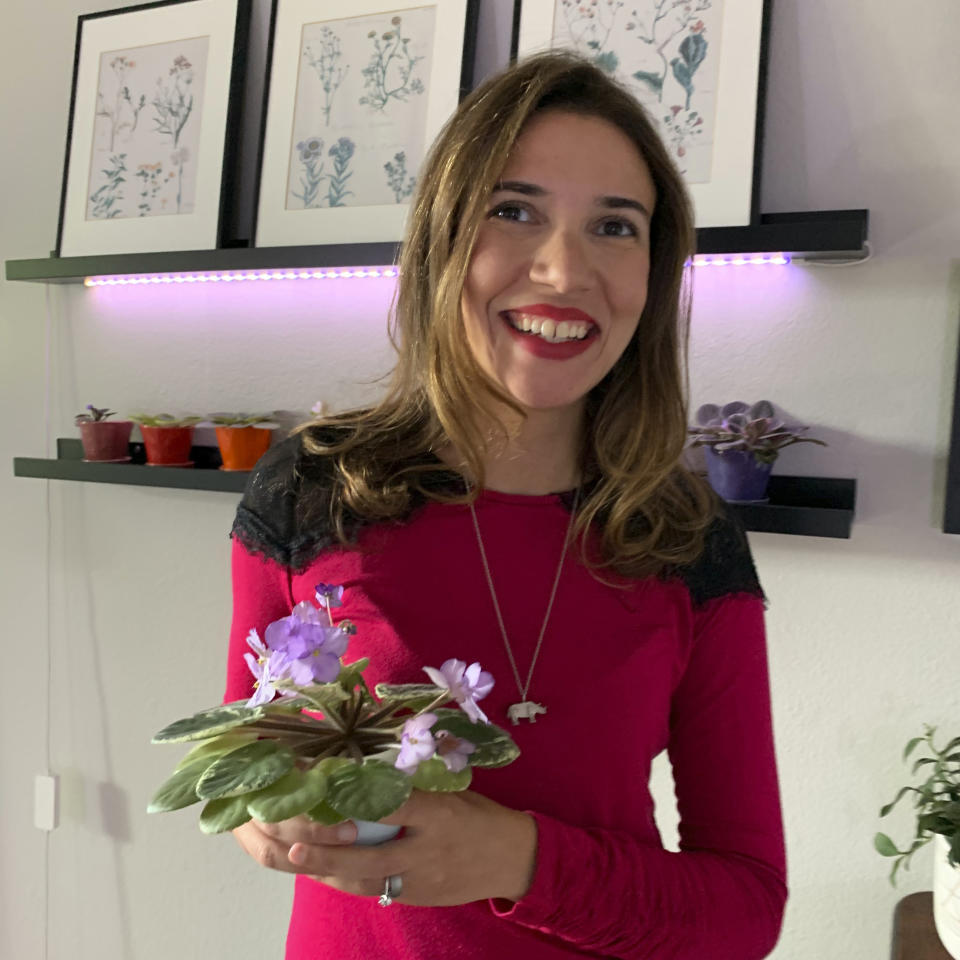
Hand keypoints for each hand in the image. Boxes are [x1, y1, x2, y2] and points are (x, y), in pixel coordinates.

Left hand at [234, 790, 536, 906]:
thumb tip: (371, 764)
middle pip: (373, 856)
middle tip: (295, 846)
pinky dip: (347, 880)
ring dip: (329, 870)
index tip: (324, 786)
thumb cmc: (480, 815)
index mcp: (439, 813)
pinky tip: (320, 871)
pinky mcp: (417, 896)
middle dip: (332, 853)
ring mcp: (421, 878)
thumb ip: (414, 784)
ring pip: (367, 880)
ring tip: (293, 858)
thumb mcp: (452, 790)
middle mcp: (427, 849)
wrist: (513, 859)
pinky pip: (375, 890)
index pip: (394, 806)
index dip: (358, 799)